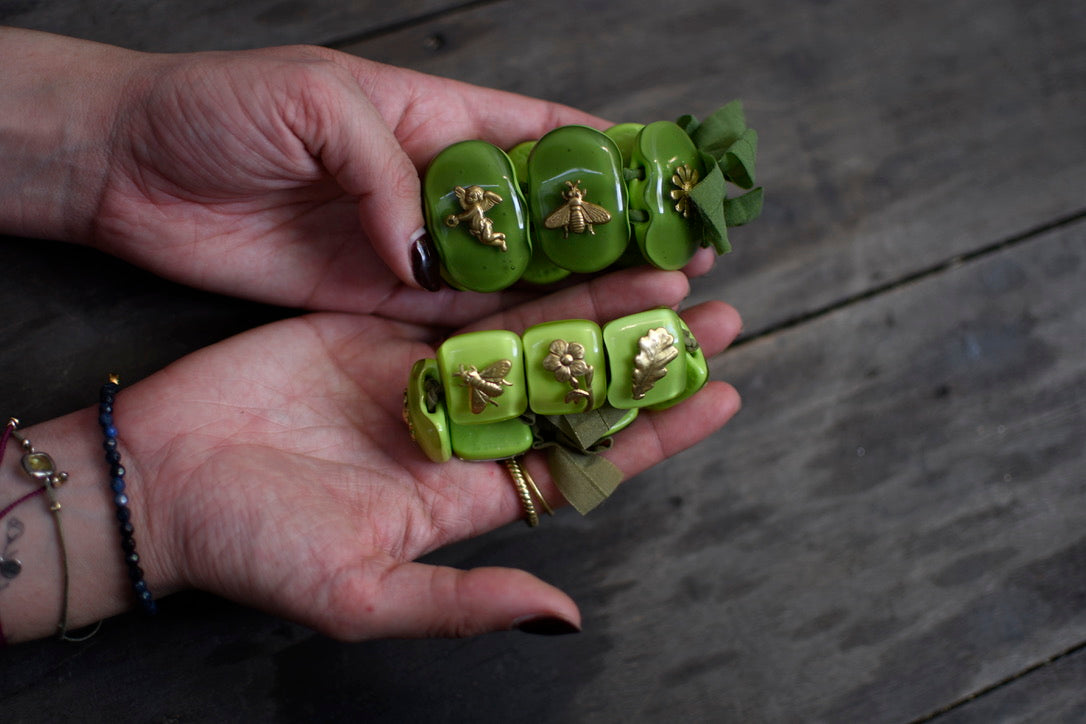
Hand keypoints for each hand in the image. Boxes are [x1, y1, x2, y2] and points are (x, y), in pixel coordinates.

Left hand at [1, 27, 629, 321]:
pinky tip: (557, 341)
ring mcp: (410, 244)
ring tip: (647, 308)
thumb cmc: (215, 109)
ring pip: (512, 272)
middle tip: (681, 263)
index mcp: (433, 117)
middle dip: (612, 236)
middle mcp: (435, 183)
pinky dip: (503, 329)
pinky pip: (455, 315)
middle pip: (545, 213)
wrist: (130, 167)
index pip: (544, 133)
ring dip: (575, 292)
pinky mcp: (378, 295)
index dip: (612, 157)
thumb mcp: (311, 105)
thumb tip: (435, 252)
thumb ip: (387, 172)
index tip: (674, 184)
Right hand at [102, 268, 739, 638]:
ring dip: (600, 310)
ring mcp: (423, 376)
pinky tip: (571, 258)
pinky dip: (520, 280)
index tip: (717, 396)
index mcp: (465, 494)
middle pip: (572, 388)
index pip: (581, 459)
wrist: (163, 479)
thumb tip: (564, 617)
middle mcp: (458, 432)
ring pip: (531, 335)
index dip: (651, 431)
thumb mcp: (363, 593)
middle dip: (646, 358)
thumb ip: (464, 599)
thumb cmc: (254, 547)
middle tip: (718, 320)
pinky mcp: (382, 330)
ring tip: (670, 281)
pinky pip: (466, 301)